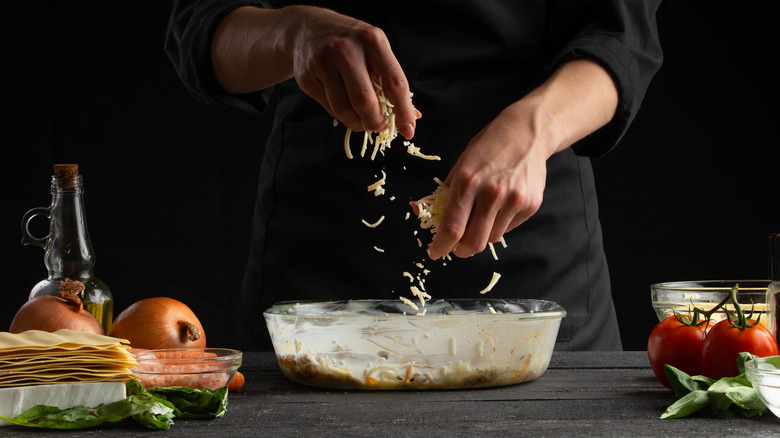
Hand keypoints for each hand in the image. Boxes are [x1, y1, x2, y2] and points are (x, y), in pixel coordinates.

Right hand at [290, 7, 417, 137]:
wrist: (307, 29)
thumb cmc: (351, 44)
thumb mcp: (375, 50)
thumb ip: (392, 81)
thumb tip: (413, 117)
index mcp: (373, 40)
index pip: (394, 82)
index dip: (404, 111)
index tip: (408, 129)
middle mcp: (346, 49)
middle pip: (365, 100)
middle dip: (375, 122)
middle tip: (379, 127)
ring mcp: (323, 62)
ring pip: (343, 109)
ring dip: (357, 123)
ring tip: (362, 121)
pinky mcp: (306, 76)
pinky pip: (328, 107)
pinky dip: (341, 115)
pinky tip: (345, 108)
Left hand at [427, 104, 551, 259]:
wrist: (526, 133)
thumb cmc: (488, 148)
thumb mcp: (461, 164)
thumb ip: (446, 192)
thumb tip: (422, 211)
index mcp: (468, 181)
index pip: (452, 227)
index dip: (441, 246)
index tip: (435, 253)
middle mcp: (492, 193)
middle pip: (474, 242)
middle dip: (462, 251)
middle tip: (457, 248)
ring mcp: (514, 199)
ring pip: (492, 238)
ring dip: (482, 235)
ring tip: (482, 216)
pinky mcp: (531, 204)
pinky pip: (509, 228)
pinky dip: (500, 224)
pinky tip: (501, 205)